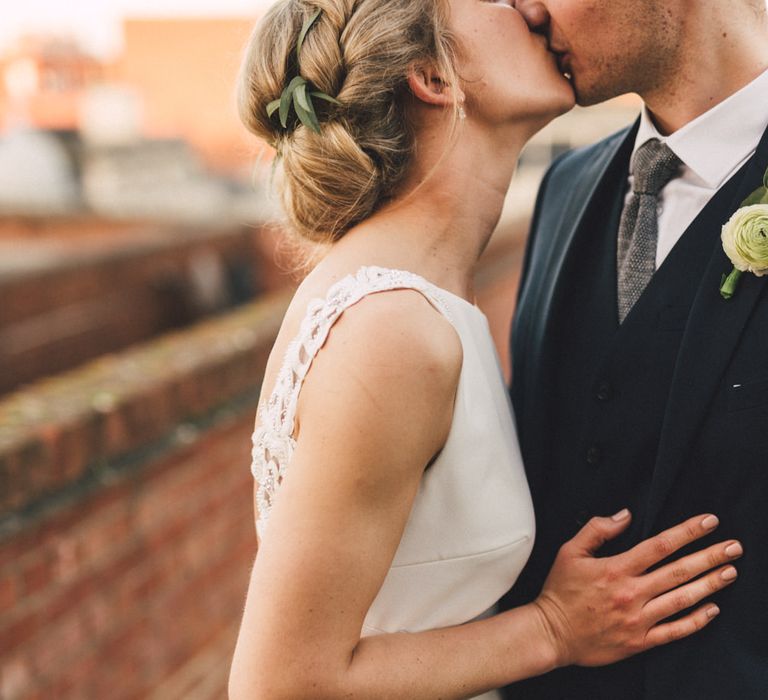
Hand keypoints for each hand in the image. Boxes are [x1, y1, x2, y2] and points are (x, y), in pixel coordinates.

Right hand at [532, 510, 741, 667]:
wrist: (551, 632)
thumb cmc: (560, 592)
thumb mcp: (569, 551)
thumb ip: (597, 529)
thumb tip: (625, 515)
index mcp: (616, 569)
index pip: (660, 545)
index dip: (687, 532)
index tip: (708, 522)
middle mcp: (631, 593)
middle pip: (679, 571)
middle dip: (710, 556)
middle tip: (733, 547)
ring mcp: (638, 619)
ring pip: (682, 599)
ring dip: (710, 584)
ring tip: (730, 572)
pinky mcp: (639, 641)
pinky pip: (675, 631)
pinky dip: (696, 620)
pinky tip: (712, 609)